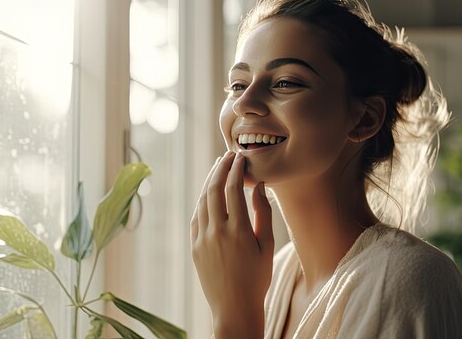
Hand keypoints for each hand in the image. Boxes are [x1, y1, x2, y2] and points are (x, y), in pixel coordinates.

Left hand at [190, 151, 273, 337]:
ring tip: (218, 169)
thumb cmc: (257, 278)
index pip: (234, 189)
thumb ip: (262, 213)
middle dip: (220, 168)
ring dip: (209, 182)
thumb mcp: (267, 245)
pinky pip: (196, 217)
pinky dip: (202, 201)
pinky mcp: (194, 247)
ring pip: (202, 201)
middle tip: (227, 155)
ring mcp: (202, 239)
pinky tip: (208, 193)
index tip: (240, 157)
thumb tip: (258, 186)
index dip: (236, 169)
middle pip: (214, 189)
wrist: (234, 307)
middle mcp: (217, 232)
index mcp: (239, 230)